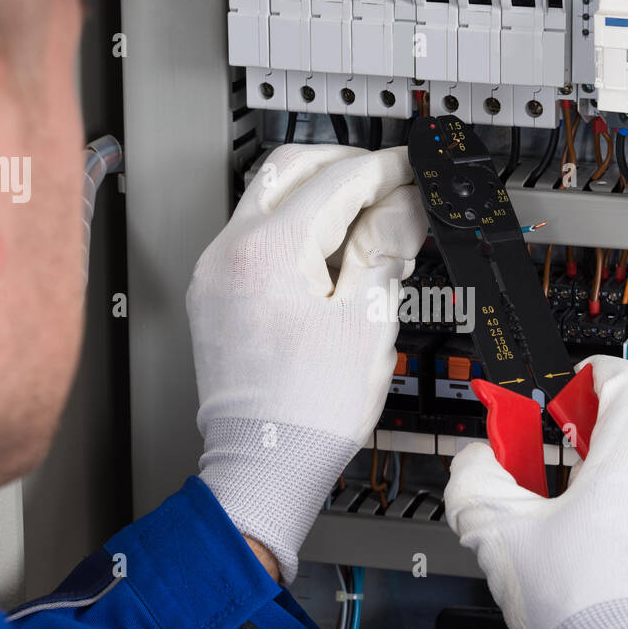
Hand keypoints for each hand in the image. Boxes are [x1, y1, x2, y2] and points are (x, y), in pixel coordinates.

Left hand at [188, 144, 426, 581]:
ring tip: (367, 217)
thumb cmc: (310, 409)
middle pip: (288, 168)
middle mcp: (229, 251)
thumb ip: (386, 247)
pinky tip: (329, 249)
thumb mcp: (368, 319)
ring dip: (315, 192)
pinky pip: (254, 235)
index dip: (384, 170)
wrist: (265, 463)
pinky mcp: (215, 294)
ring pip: (266, 198)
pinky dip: (293, 226)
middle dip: (342, 165)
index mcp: (268, 250)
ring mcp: (216, 272)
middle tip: (389, 180)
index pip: (336, 181)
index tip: (412, 169)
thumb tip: (406, 204)